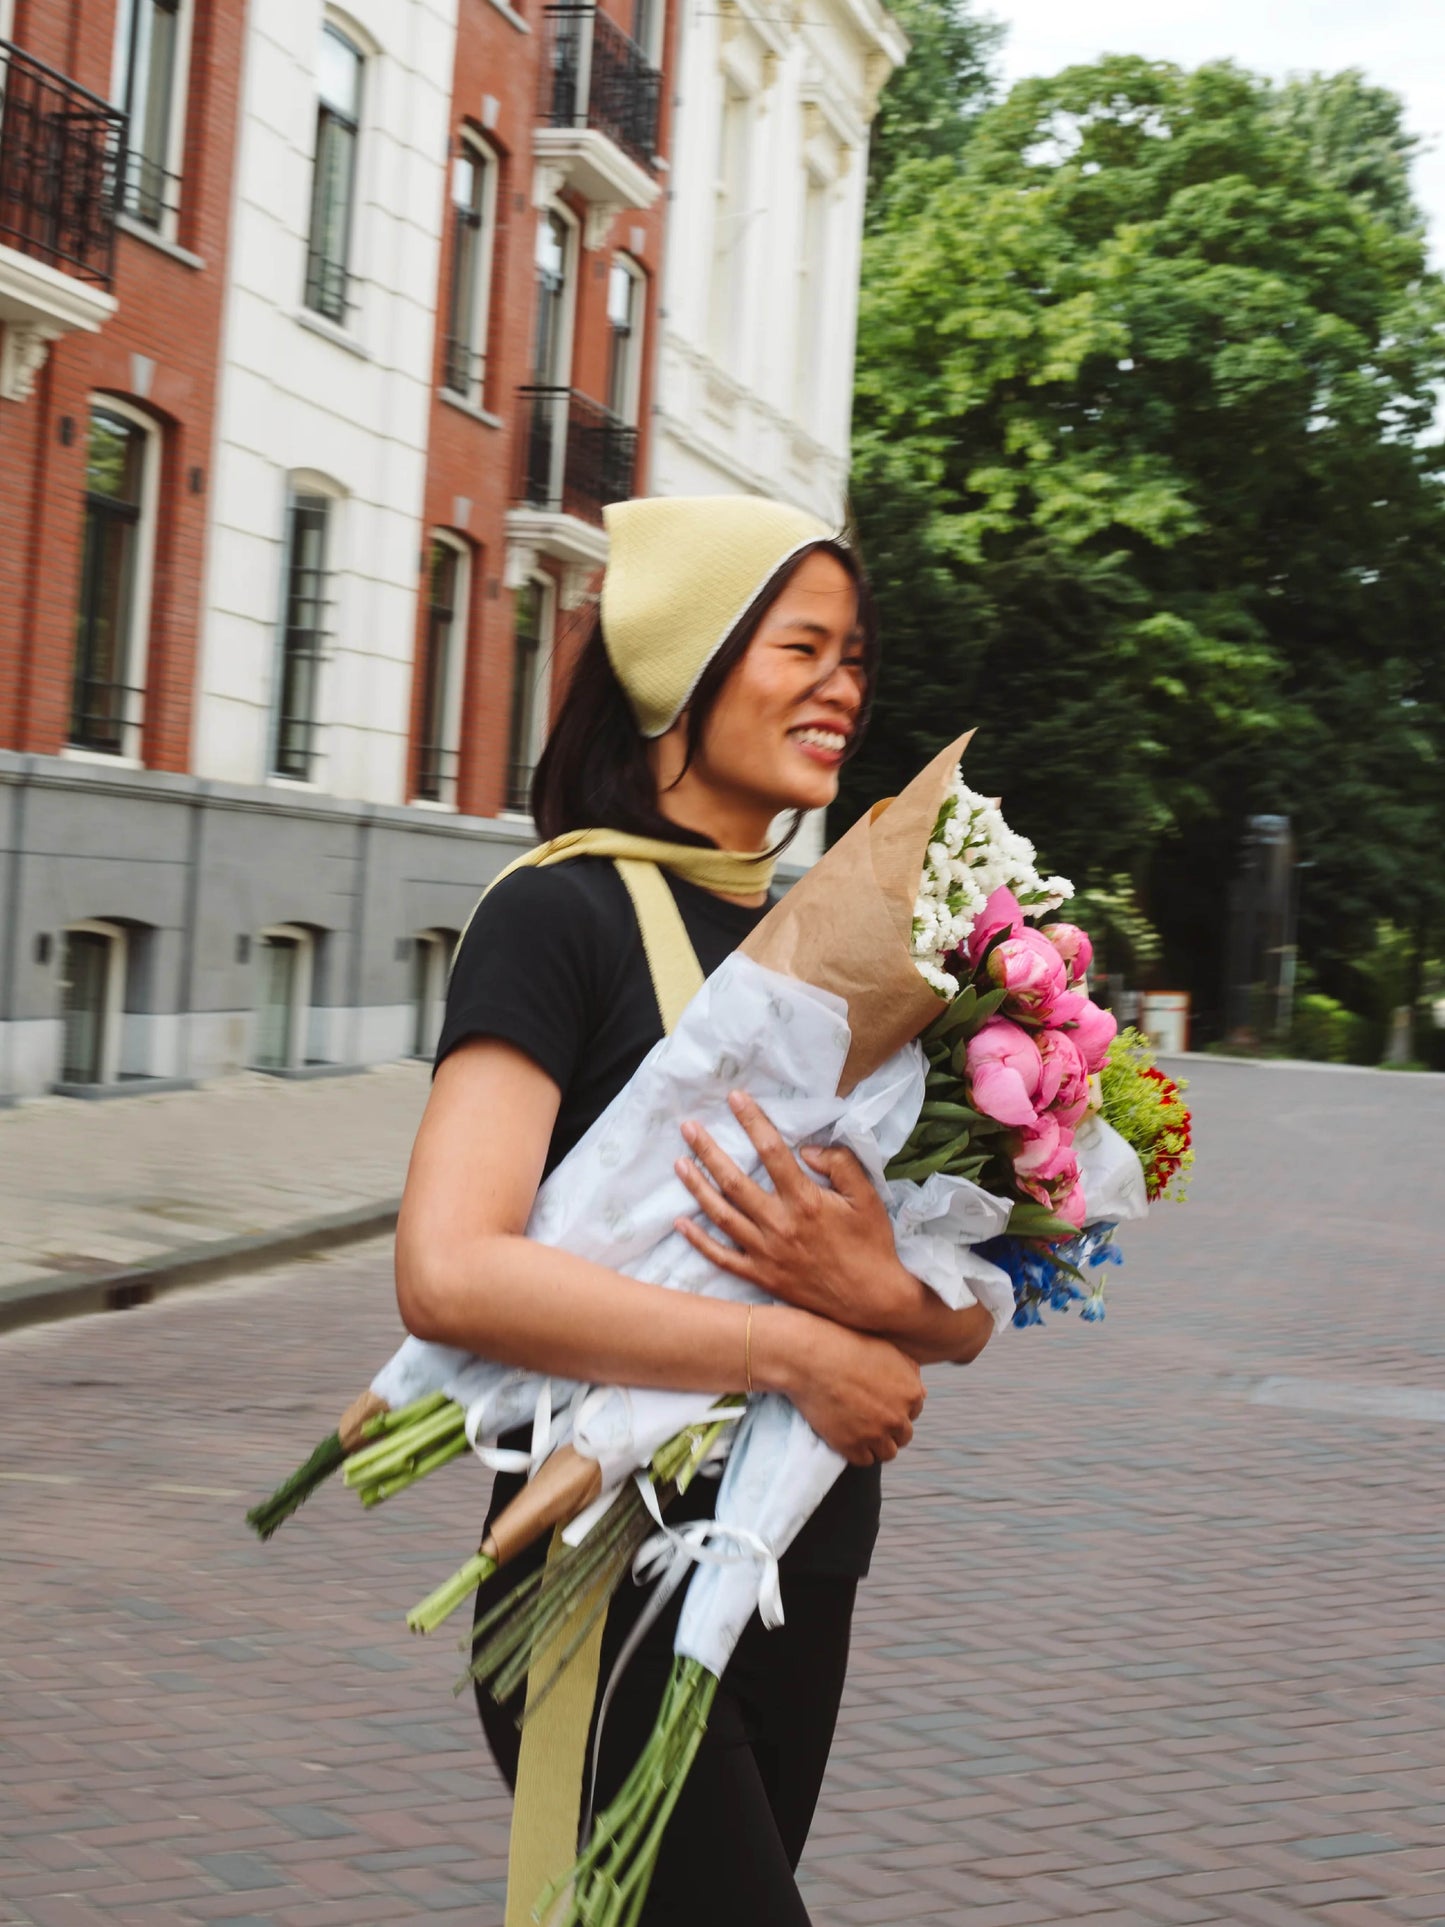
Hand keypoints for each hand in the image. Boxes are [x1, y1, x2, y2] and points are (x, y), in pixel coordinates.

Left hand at [673, 1091, 924, 1331]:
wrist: (871, 1300)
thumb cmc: (871, 1244)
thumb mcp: (866, 1197)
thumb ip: (840, 1164)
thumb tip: (806, 1148)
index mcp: (805, 1201)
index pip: (772, 1151)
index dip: (752, 1121)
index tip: (735, 1098)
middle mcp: (779, 1224)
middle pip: (733, 1181)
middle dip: (708, 1151)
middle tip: (688, 1127)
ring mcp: (766, 1253)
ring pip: (721, 1215)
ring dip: (697, 1188)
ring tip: (679, 1163)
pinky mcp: (761, 1276)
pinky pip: (722, 1257)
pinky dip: (699, 1240)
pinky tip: (680, 1222)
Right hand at [755, 1307, 924, 1466]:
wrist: (810, 1357)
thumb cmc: (846, 1346)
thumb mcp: (887, 1349)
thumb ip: (909, 1371)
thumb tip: (918, 1388)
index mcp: (911, 1393)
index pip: (914, 1412)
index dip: (897, 1408)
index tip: (880, 1404)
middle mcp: (898, 1417)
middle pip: (903, 1436)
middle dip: (889, 1428)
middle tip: (869, 1418)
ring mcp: (875, 1434)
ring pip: (887, 1453)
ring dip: (876, 1444)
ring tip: (860, 1431)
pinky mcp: (851, 1446)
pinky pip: (864, 1460)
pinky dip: (857, 1451)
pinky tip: (848, 1436)